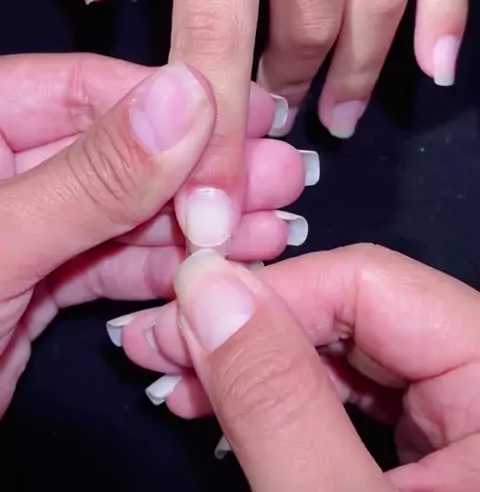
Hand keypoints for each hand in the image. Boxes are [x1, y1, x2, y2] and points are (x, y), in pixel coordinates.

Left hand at [0, 54, 310, 414]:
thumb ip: (92, 177)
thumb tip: (184, 98)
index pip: (82, 90)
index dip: (170, 102)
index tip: (244, 116)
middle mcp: (1, 167)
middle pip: (117, 151)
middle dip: (199, 169)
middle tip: (276, 172)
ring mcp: (24, 228)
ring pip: (124, 213)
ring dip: (197, 224)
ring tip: (271, 224)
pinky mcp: (39, 286)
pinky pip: (112, 266)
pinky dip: (167, 271)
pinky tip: (223, 265)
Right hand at [119, 245, 479, 489]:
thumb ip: (279, 401)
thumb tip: (206, 285)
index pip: (370, 281)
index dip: (266, 293)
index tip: (176, 318)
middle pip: (357, 311)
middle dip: (248, 330)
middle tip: (157, 350)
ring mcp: (466, 413)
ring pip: (350, 354)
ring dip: (256, 365)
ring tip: (175, 384)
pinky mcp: (441, 448)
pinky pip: (358, 399)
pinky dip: (288, 402)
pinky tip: (227, 408)